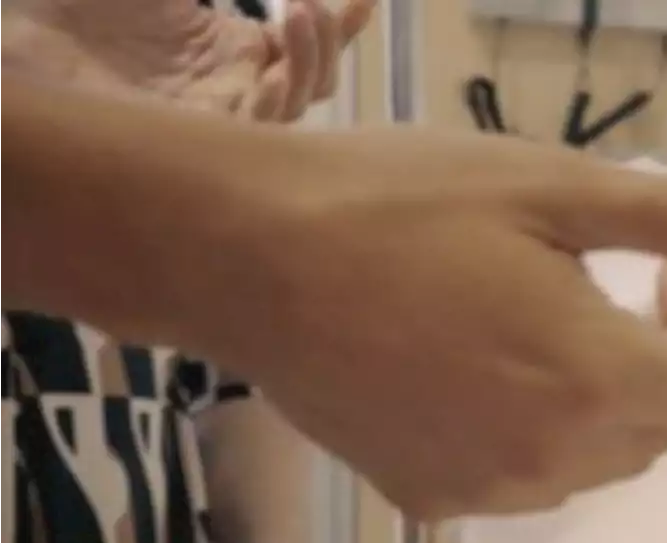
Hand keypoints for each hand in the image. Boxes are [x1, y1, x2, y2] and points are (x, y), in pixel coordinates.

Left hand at [0, 0, 373, 120]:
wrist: (18, 35)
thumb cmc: (80, 6)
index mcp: (230, 53)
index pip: (305, 49)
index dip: (341, 28)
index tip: (366, 1)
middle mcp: (231, 91)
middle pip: (310, 85)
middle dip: (326, 45)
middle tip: (314, 4)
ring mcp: (213, 117)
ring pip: (290, 109)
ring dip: (308, 64)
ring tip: (302, 14)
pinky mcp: (192, 139)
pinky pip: (254, 131)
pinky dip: (275, 99)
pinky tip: (273, 66)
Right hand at [173, 127, 666, 519]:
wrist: (245, 255)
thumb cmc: (403, 203)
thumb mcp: (559, 190)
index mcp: (597, 380)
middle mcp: (553, 458)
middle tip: (649, 277)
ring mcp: (488, 490)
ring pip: (604, 455)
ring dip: (619, 390)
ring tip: (571, 310)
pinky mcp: (430, 497)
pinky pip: (529, 473)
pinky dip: (548, 422)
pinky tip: (499, 357)